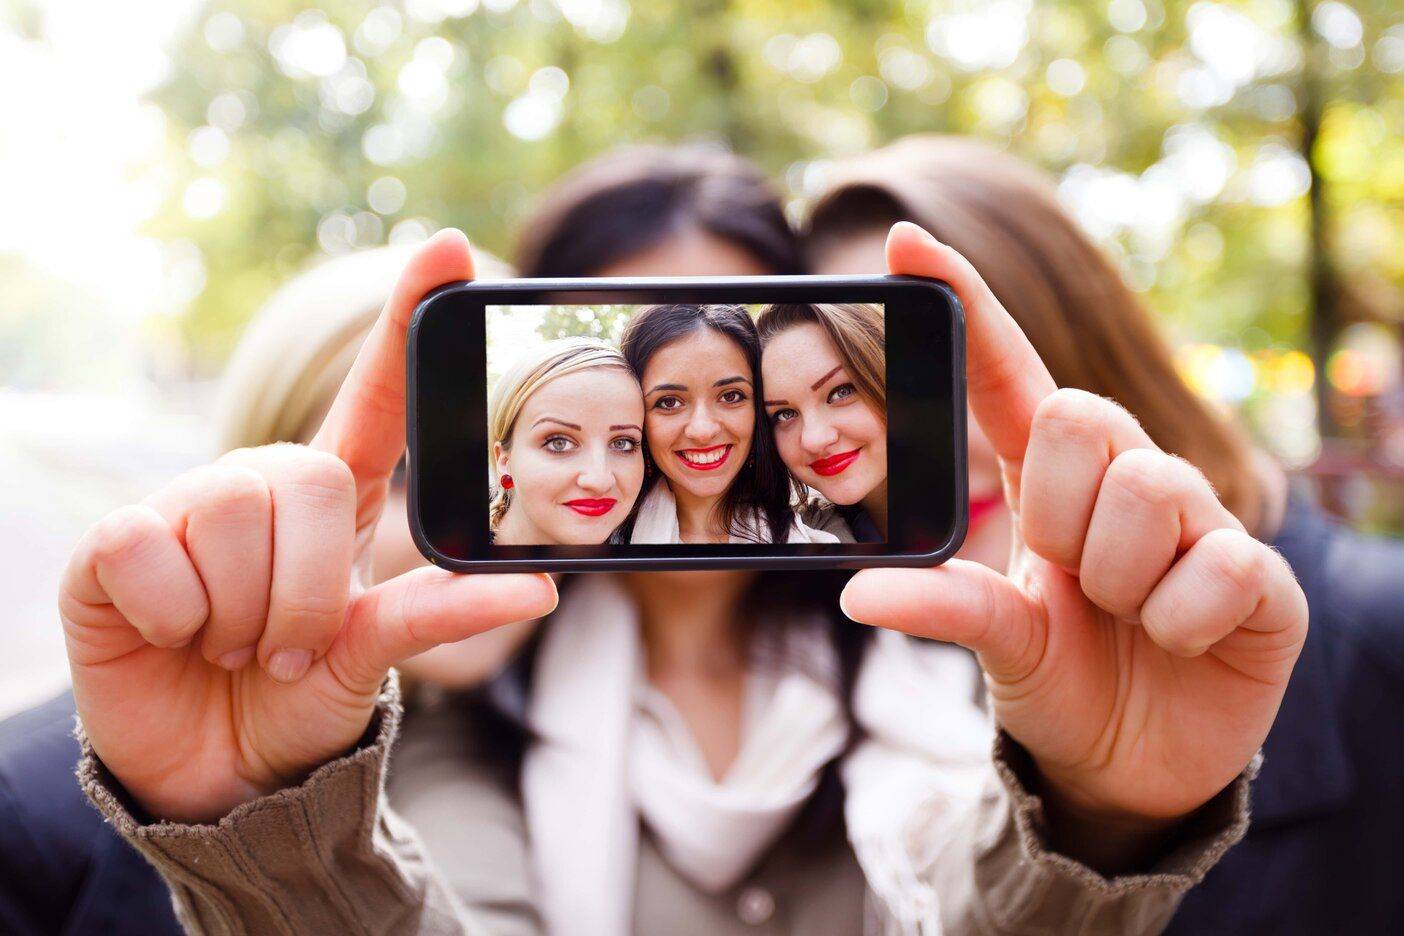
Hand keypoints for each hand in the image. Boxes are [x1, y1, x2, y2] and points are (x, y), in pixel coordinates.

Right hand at [59, 231, 556, 822]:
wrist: (215, 771)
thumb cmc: (300, 696)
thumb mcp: (374, 652)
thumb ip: (440, 612)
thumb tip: (537, 585)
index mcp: (331, 497)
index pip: (373, 395)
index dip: (406, 320)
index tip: (450, 246)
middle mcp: (259, 485)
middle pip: (308, 482)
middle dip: (309, 591)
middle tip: (286, 643)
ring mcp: (182, 507)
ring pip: (233, 517)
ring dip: (247, 614)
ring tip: (232, 643)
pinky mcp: (112, 545)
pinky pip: (150, 555)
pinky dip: (172, 618)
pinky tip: (169, 633)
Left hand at [843, 223, 1305, 829]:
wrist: (1131, 766)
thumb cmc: (1060, 678)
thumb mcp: (997, 639)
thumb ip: (942, 605)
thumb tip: (857, 593)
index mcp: (1050, 479)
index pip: (1008, 369)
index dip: (964, 303)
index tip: (903, 239)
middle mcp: (1125, 477)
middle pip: (1082, 413)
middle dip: (1059, 510)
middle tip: (1070, 575)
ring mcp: (1198, 519)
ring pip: (1149, 487)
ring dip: (1118, 576)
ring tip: (1126, 615)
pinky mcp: (1258, 575)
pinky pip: (1216, 566)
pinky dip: (1181, 621)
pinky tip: (1181, 639)